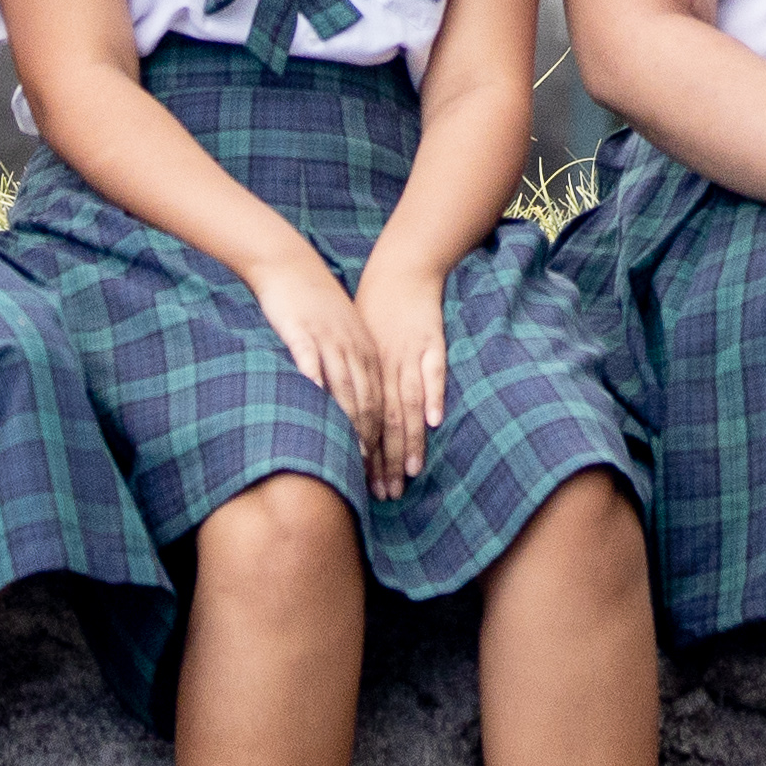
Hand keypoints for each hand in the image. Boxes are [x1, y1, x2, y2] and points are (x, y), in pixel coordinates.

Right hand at [244, 250, 411, 492]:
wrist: (291, 267)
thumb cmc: (314, 308)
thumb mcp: (343, 338)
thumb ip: (350, 371)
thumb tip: (352, 412)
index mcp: (368, 354)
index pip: (384, 406)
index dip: (388, 443)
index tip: (391, 476)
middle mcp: (355, 351)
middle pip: (371, 406)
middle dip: (378, 449)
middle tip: (382, 485)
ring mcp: (330, 342)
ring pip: (346, 392)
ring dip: (351, 430)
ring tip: (354, 462)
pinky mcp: (303, 333)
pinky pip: (311, 363)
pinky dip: (315, 386)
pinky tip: (316, 408)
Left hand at [353, 258, 454, 494]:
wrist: (399, 271)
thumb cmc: (372, 311)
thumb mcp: (356, 344)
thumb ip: (353, 379)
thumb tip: (332, 414)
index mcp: (366, 372)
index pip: (364, 422)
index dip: (366, 456)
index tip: (365, 488)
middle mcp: (386, 368)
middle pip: (386, 422)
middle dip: (387, 461)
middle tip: (387, 494)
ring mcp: (409, 356)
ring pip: (407, 405)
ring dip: (409, 440)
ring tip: (410, 473)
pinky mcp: (431, 342)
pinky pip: (433, 372)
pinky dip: (433, 396)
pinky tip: (433, 422)